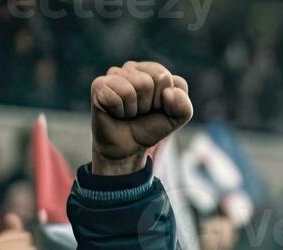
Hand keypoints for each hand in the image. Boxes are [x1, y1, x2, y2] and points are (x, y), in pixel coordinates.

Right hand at [89, 61, 192, 176]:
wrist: (127, 148)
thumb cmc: (149, 128)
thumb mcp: (175, 119)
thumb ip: (183, 106)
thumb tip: (168, 93)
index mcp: (152, 70)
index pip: (169, 78)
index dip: (165, 101)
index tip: (155, 109)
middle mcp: (132, 68)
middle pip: (157, 79)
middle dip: (152, 104)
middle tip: (141, 113)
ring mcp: (114, 74)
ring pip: (140, 85)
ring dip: (137, 108)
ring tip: (129, 113)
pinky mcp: (99, 85)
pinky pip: (121, 93)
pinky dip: (122, 110)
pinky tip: (116, 113)